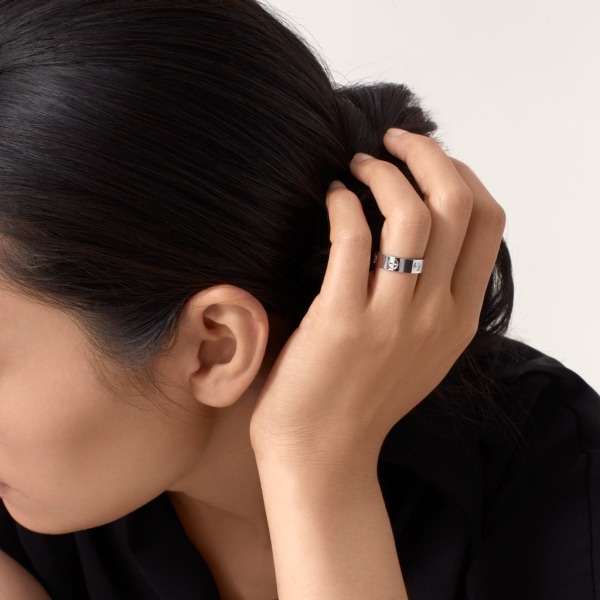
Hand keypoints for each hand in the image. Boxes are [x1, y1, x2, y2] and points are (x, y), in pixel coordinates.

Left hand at [250, 129, 504, 466]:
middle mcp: (437, 315)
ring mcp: (392, 319)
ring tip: (357, 165)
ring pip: (412, 215)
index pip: (489, 221)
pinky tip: (330, 198)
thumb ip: (431, 298)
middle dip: (427, 155)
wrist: (323, 457)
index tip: (427, 160)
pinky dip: (342, 203)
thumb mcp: (419, 351)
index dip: (462, 175)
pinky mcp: (342, 321)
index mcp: (460, 317)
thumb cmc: (361, 399)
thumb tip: (420, 232)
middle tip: (393, 140)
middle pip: (457, 204)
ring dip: (384, 173)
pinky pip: (353, 238)